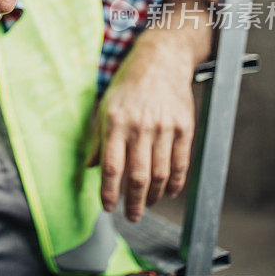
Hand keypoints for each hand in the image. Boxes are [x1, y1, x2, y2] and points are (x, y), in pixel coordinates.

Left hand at [87, 38, 195, 221]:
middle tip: (132, 216)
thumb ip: (99, 139)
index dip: (109, 192)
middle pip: (138, 176)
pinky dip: (176, 183)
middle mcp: (140, 127)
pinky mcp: (184, 127)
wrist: (161, 59)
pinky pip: (181, 163)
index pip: (112, 167)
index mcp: (116, 122)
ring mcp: (164, 127)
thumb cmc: (128, 84)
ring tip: (148, 204)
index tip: (108, 208)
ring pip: (161, 174)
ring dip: (155, 196)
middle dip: (134, 203)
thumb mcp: (104, 106)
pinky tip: (169, 192)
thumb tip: (90, 167)